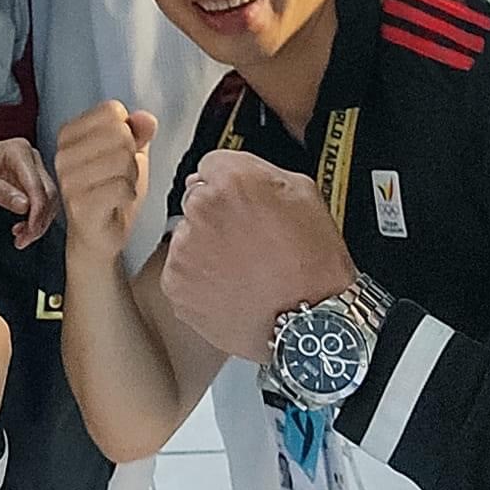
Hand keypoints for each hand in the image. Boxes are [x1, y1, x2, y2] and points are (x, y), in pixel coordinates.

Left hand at [0, 135, 58, 247]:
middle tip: (25, 240)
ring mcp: (32, 168)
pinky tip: (22, 227)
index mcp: (19, 151)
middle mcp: (30, 157)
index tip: (30, 231)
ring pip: (47, 199)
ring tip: (22, 237)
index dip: (37, 211)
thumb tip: (25, 206)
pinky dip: (34, 217)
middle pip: (47, 193)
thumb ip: (2, 193)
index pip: (37, 185)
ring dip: (38, 221)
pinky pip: (39, 201)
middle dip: (39, 220)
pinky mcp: (30, 180)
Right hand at [55, 101, 155, 262]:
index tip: (117, 151)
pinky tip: (117, 202)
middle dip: (131, 156)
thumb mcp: (129, 154)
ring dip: (131, 177)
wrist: (99, 236)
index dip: (128, 130)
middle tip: (120, 174)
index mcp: (69, 134)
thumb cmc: (110, 192)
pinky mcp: (80, 205)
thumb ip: (138, 131)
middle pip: (119, 133)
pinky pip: (121, 187)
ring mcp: (68, 181)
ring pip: (123, 159)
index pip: (111, 110)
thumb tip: (146, 118)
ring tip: (118, 188)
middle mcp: (62, 155)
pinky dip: (129, 195)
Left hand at [160, 151, 357, 362]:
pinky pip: (181, 272)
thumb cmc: (313, 263)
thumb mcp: (304, 193)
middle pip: (196, 201)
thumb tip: (234, 171)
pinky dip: (199, 280)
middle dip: (216, 216)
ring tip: (243, 270)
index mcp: (232, 180)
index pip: (210, 166)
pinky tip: (231, 288)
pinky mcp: (175, 283)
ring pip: (187, 238)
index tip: (241, 204)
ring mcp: (184, 248)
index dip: (230, 186)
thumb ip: (259, 172)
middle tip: (248, 243)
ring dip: (206, 249)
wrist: (311, 323)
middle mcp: (200, 209)